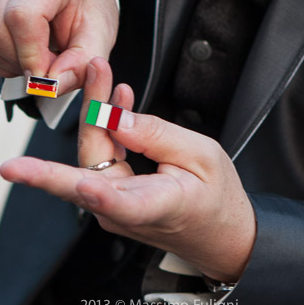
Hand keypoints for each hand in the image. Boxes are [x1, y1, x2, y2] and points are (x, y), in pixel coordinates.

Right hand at [0, 0, 118, 94]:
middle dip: (22, 63)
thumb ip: (83, 63)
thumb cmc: (86, 10)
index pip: (22, 16)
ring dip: (9, 64)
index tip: (47, 78)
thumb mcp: (99, 35)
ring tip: (37, 59)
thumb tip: (51, 85)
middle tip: (48, 68)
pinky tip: (20, 52)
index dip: (31, 55)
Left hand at [0, 58, 256, 281]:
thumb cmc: (216, 197)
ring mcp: (109, 208)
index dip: (98, 195)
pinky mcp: (106, 199)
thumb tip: (115, 117)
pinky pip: (96, 159)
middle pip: (89, 166)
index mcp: (155, 209)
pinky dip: (102, 127)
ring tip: (102, 72)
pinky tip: (112, 97)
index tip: (84, 186)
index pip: (120, 205)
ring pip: (88, 157)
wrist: (219, 234)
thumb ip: (159, 135)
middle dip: (88, 114)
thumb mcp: (203, 157)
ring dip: (94, 114)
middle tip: (94, 70)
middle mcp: (122, 214)